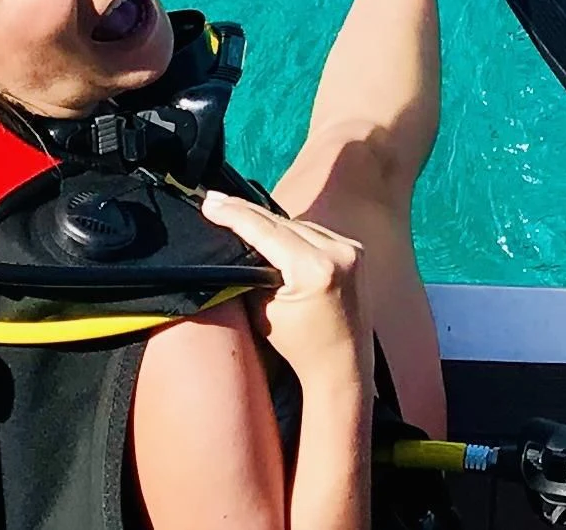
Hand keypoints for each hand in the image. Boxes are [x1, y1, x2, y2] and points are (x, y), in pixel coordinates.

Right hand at [198, 192, 370, 391]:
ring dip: (270, 222)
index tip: (209, 201)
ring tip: (235, 212)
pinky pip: (315, 233)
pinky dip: (293, 232)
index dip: (235, 215)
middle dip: (247, 213)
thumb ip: (253, 271)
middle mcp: (340, 252)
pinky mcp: (356, 251)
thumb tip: (238, 240)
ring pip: (299, 225)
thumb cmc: (298, 346)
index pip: (267, 231)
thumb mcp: (265, 310)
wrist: (342, 366)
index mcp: (316, 269)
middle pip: (283, 223)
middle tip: (214, 199)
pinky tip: (270, 229)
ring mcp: (352, 249)